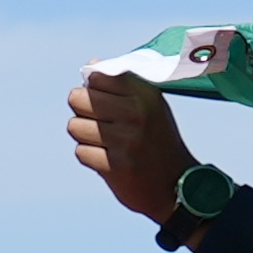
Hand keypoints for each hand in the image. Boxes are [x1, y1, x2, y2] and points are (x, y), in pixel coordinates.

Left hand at [72, 67, 215, 231]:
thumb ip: (121, 85)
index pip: (96, 77)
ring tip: (106, 143)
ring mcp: (125, 140)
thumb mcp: (150, 106)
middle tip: (102, 124)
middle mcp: (136, 113)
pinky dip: (90, 157)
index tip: (107, 103)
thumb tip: (91, 65)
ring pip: (74, 126)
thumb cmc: (158, 141)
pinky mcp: (115, 166)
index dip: (94, 90)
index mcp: (144, 94)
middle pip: (78, 98)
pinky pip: (80, 152)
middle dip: (84, 111)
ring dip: (85, 136)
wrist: (177, 186)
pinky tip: (108, 160)